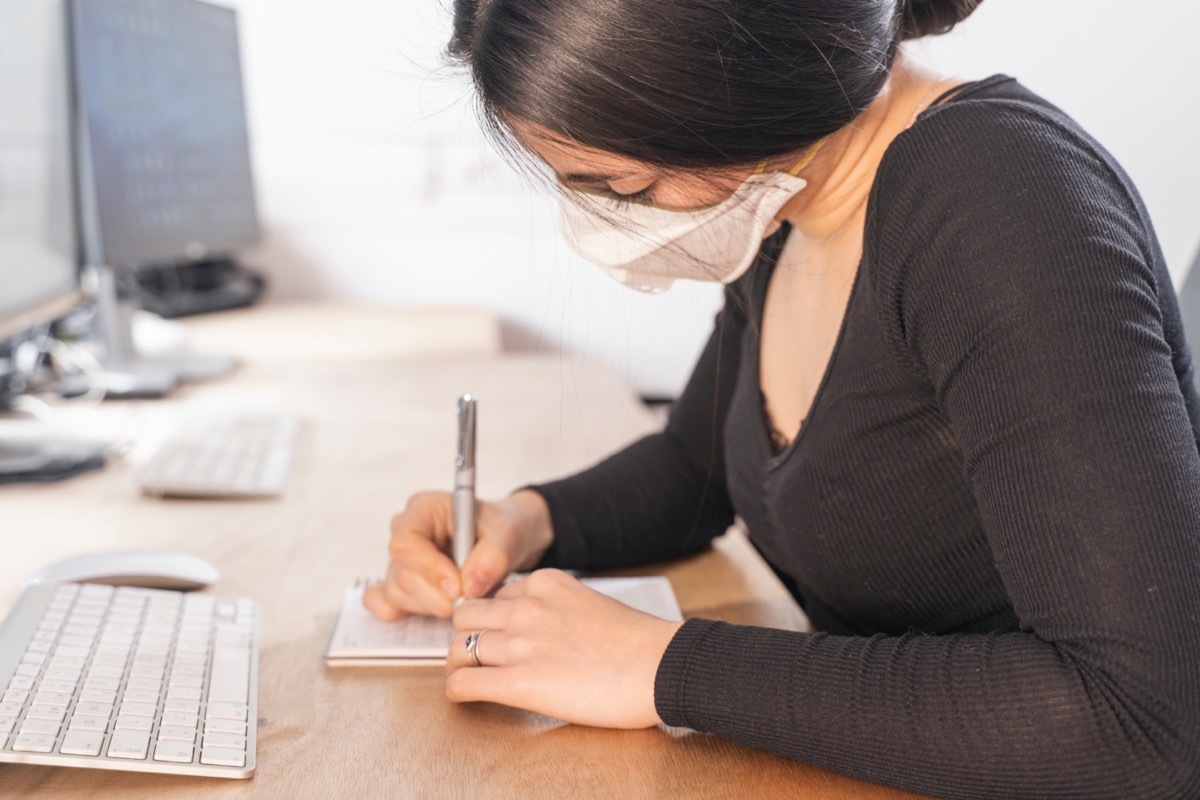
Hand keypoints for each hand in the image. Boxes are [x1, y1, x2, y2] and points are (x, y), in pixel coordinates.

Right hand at [362, 490, 553, 620]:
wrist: (502, 540)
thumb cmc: (500, 530)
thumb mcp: (508, 536)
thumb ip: (492, 558)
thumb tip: (469, 587)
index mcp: (424, 509)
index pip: (406, 543)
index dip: (429, 569)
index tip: (458, 588)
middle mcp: (404, 531)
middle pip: (402, 574)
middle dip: (437, 595)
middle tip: (469, 599)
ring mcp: (398, 559)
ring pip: (397, 594)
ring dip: (432, 605)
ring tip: (465, 596)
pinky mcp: (399, 583)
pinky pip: (384, 603)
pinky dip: (406, 612)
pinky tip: (433, 609)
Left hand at [445, 569, 683, 728]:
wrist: (661, 666)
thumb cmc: (639, 643)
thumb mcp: (592, 604)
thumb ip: (559, 609)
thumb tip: (545, 631)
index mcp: (546, 584)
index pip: (496, 593)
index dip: (492, 617)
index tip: (496, 632)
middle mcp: (526, 608)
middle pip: (466, 615)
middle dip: (467, 635)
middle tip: (475, 654)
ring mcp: (520, 644)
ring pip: (457, 649)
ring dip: (459, 665)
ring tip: (469, 677)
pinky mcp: (519, 682)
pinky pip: (463, 684)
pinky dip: (458, 691)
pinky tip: (467, 696)